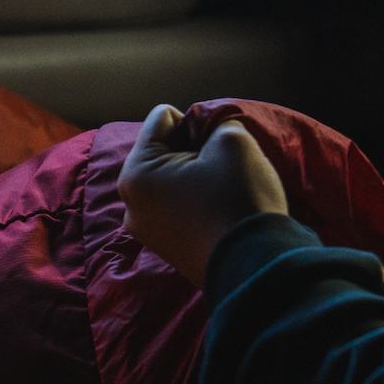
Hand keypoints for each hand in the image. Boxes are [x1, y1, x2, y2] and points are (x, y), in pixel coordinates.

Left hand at [118, 105, 289, 287]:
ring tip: (222, 192)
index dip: (196, 123)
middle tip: (221, 169)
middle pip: (161, 151)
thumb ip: (214, 123)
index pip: (163, 117)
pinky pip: (176, 206)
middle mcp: (130, 203)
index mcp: (135, 173)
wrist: (254, 266)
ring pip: (169, 179)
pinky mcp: (164, 249)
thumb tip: (207, 135)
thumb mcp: (233, 140)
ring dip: (194, 176)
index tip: (215, 148)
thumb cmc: (238, 197)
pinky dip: (195, 201)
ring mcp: (145, 230)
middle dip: (191, 150)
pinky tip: (218, 212)